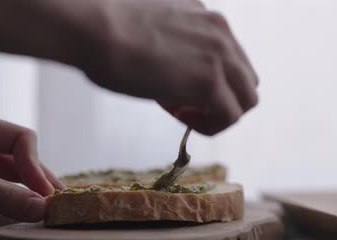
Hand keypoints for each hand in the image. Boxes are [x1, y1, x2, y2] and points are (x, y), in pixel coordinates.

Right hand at [75, 0, 258, 134]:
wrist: (91, 28)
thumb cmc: (104, 30)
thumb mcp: (151, 30)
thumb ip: (174, 48)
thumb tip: (172, 76)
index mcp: (205, 16)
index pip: (228, 58)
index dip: (207, 81)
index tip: (178, 90)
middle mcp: (220, 31)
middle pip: (245, 78)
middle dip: (220, 98)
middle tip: (183, 107)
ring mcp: (219, 56)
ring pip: (246, 99)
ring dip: (219, 114)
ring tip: (185, 116)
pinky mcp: (210, 82)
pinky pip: (230, 117)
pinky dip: (211, 126)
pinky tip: (184, 120)